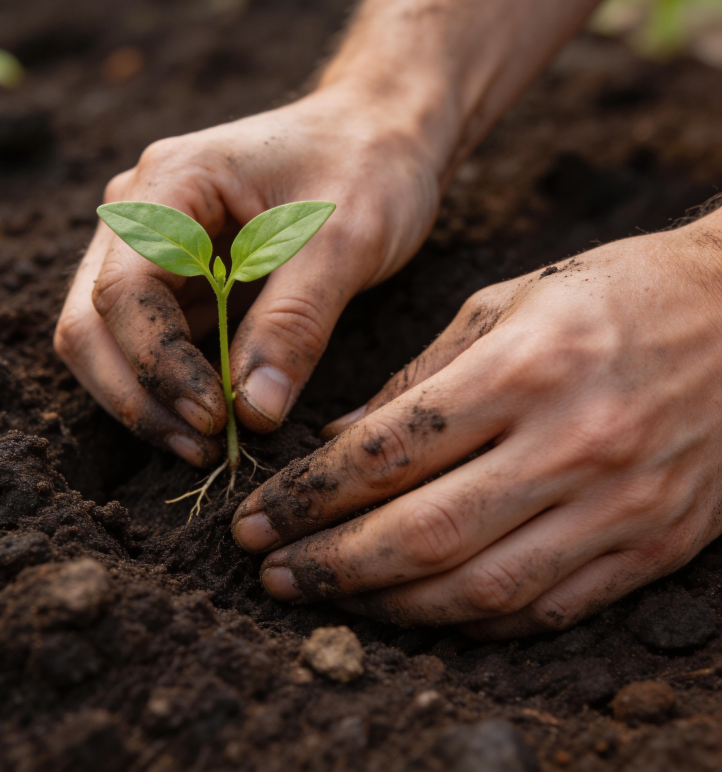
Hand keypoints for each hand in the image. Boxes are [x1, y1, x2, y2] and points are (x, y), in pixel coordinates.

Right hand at [54, 85, 440, 463]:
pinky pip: (152, 341)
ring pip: (108, 341)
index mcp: (171, 183)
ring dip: (147, 400)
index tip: (217, 419)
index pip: (124, 290)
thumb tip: (255, 413)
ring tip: (207, 445)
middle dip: (138, 396)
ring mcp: (155, 248)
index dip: (158, 365)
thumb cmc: (368, 167)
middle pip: (91, 323)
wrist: (380, 135)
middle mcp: (142, 214)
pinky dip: (172, 386)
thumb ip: (296, 322)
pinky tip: (215, 418)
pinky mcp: (181, 278)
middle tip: (202, 450)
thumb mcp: (344, 241)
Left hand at [232, 210, 721, 638]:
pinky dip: (470, 620)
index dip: (311, 494)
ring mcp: (620, 505)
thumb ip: (419, 377)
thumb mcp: (506, 303)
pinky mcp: (653, 545)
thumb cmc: (614, 292)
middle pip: (424, 532)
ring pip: (479, 587)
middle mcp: (572, 443)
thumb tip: (341, 441)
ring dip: (388, 604)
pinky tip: (417, 611)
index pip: (390, 451)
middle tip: (268, 571)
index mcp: (526, 368)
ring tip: (326, 598)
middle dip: (331, 562)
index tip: (259, 517)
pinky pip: (546, 608)